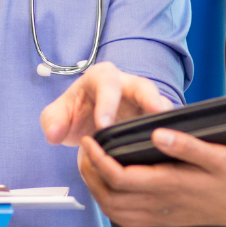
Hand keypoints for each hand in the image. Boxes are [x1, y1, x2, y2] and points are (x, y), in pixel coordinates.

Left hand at [40, 62, 175, 145]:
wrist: (87, 122)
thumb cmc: (75, 113)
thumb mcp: (57, 115)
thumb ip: (52, 121)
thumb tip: (54, 133)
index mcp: (102, 77)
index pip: (107, 85)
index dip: (107, 104)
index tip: (103, 125)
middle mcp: (128, 85)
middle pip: (144, 86)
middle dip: (151, 98)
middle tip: (156, 112)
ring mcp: (144, 102)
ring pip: (160, 104)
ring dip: (165, 118)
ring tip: (173, 132)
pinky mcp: (153, 118)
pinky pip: (165, 123)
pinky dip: (169, 134)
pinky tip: (172, 148)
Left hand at [78, 127, 225, 226]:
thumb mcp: (221, 155)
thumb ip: (187, 145)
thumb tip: (158, 134)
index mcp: (170, 185)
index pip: (119, 176)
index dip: (98, 159)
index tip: (90, 140)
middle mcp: (161, 205)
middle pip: (108, 197)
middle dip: (89, 175)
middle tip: (83, 152)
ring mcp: (161, 216)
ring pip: (114, 212)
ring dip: (96, 190)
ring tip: (91, 167)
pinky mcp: (164, 222)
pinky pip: (126, 220)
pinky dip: (110, 205)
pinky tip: (110, 189)